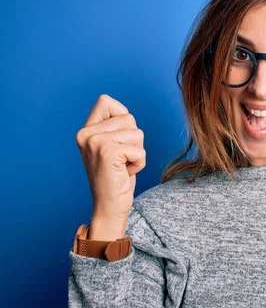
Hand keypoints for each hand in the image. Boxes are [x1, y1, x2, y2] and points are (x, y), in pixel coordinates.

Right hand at [75, 94, 145, 238]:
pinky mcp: (108, 153)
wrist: (109, 206)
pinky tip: (125, 173)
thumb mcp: (113, 146)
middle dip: (133, 140)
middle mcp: (85, 134)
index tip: (117, 141)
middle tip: (120, 159)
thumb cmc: (116, 176)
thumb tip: (126, 115)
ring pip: (137, 133)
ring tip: (122, 166)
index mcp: (85, 130)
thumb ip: (116, 127)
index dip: (121, 117)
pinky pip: (139, 149)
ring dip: (137, 152)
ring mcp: (95, 142)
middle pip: (129, 118)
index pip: (105, 101)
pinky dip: (139, 162)